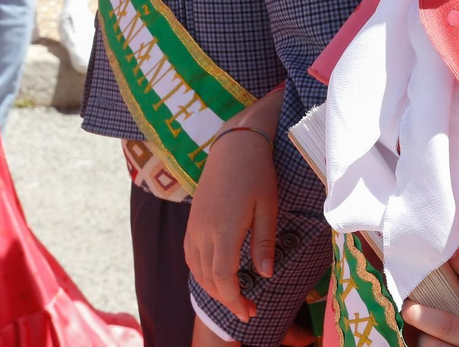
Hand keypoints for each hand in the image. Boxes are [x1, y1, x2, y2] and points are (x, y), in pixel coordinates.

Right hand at [184, 128, 278, 321]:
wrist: (235, 146)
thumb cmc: (257, 174)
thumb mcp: (268, 207)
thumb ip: (264, 242)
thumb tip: (265, 275)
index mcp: (224, 230)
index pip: (224, 278)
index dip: (234, 300)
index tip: (249, 312)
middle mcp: (204, 232)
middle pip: (209, 279)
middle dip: (227, 300)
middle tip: (247, 310)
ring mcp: (195, 226)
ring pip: (197, 270)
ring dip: (213, 289)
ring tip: (234, 297)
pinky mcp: (192, 221)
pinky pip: (191, 256)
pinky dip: (201, 273)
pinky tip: (215, 276)